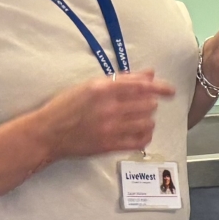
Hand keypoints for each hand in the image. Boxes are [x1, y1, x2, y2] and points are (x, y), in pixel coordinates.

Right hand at [38, 72, 174, 158]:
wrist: (48, 133)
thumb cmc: (66, 106)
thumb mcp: (91, 85)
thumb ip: (123, 79)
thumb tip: (150, 74)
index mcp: (103, 89)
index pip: (142, 87)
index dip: (161, 88)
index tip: (170, 91)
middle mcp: (109, 107)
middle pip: (148, 105)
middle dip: (149, 104)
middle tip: (141, 106)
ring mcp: (110, 128)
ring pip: (147, 123)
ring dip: (148, 120)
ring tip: (139, 119)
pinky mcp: (109, 145)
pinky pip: (139, 141)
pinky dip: (145, 136)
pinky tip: (140, 133)